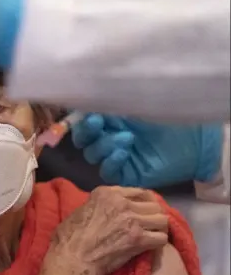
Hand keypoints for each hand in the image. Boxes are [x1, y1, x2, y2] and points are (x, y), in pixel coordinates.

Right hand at [31, 186, 167, 274]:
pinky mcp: (138, 239)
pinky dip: (158, 243)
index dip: (143, 202)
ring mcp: (131, 220)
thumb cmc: (69, 237)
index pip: (138, 191)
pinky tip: (151, 246)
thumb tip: (104, 208)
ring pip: (162, 219)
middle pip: (153, 204)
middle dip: (153, 215)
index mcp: (105, 193)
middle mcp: (121, 202)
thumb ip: (98, 204)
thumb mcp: (81, 210)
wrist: (73, 259)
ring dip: (158, 228)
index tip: (142, 211)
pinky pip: (162, 238)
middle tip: (149, 225)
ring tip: (152, 235)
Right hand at [71, 113, 222, 187]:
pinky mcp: (124, 175)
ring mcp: (114, 158)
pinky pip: (107, 172)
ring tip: (127, 138)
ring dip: (104, 145)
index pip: (82, 124)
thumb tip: (85, 100)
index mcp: (107, 123)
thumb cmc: (164, 116)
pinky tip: (124, 152)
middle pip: (83, 141)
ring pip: (93, 156)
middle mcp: (106, 139)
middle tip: (97, 123)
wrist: (192, 138)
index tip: (88, 113)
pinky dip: (111, 162)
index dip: (81, 121)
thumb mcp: (134, 104)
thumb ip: (109, 104)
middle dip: (87, 132)